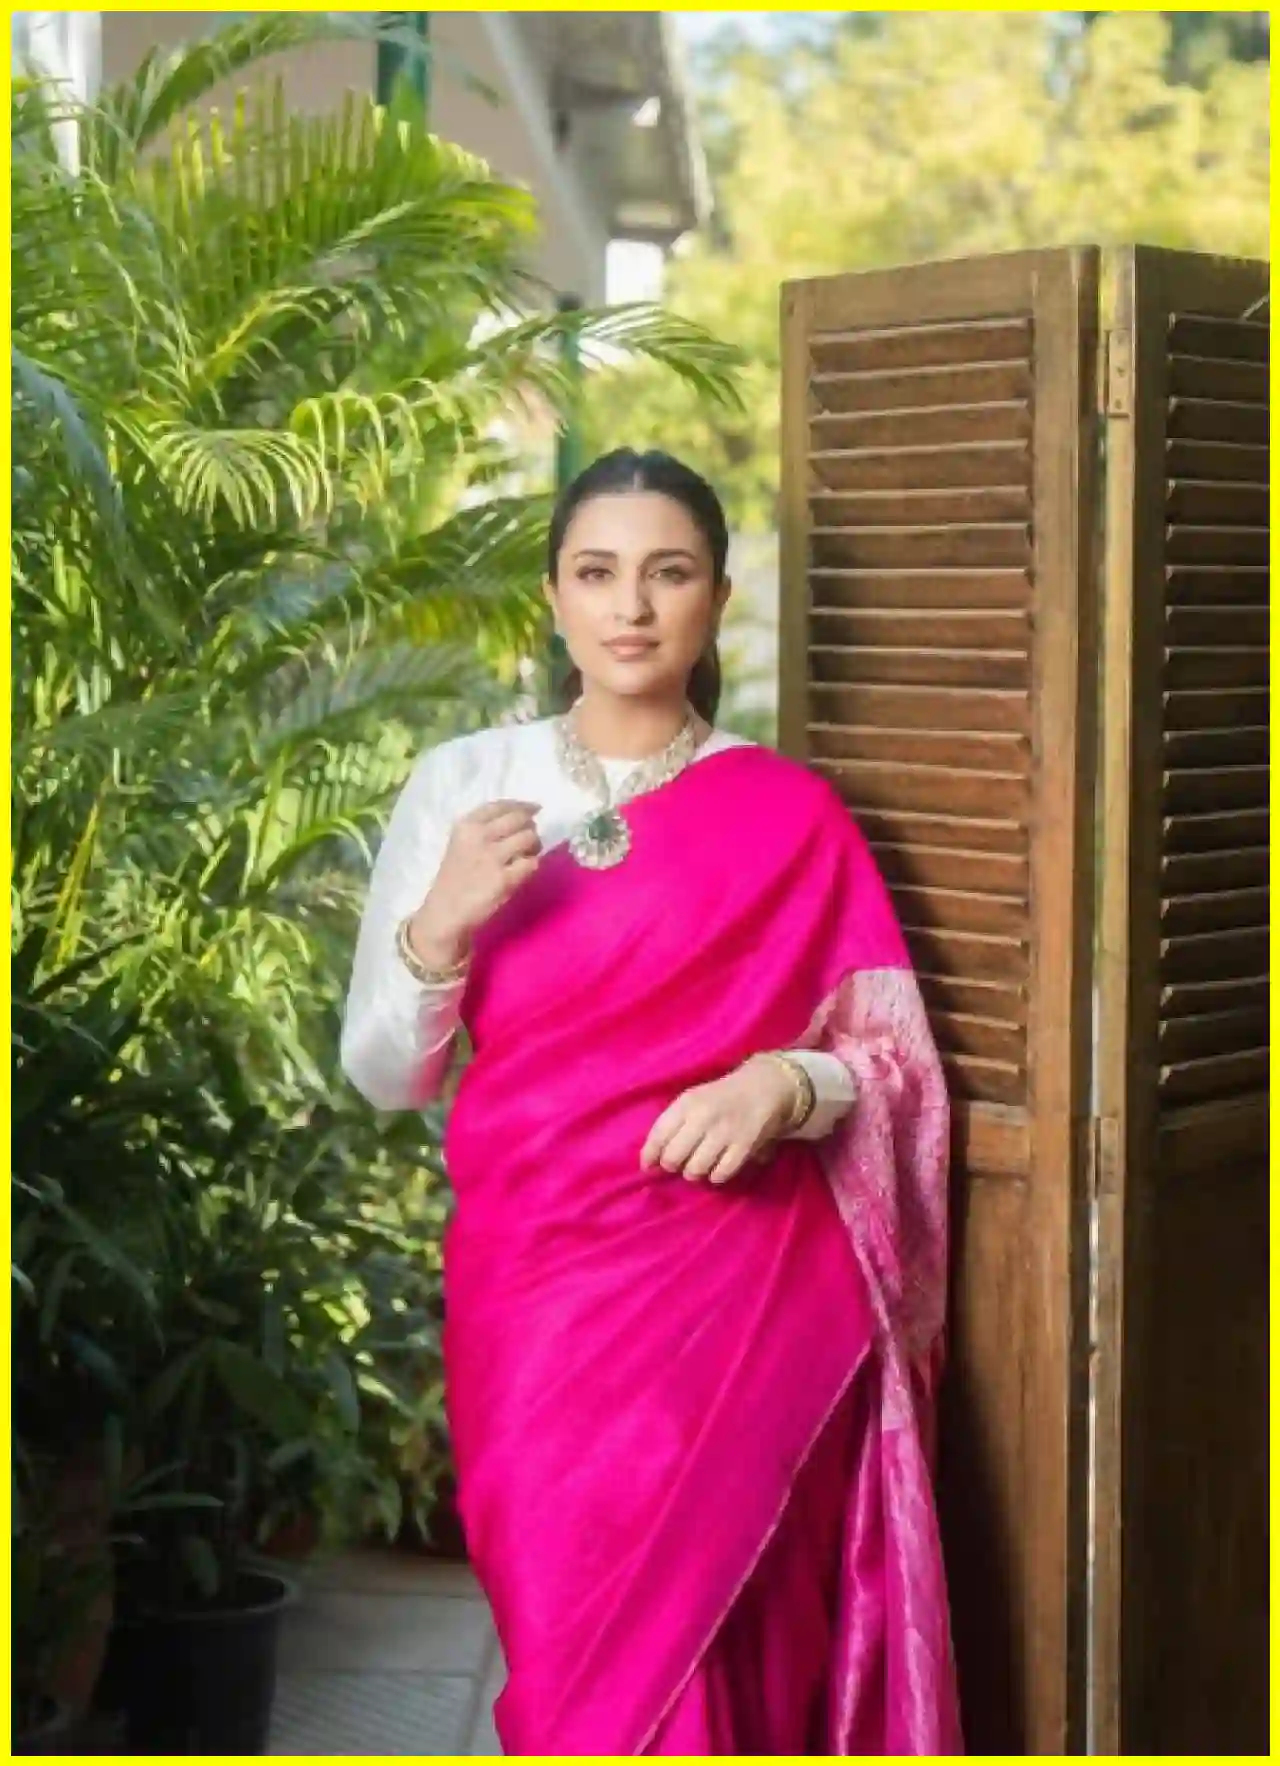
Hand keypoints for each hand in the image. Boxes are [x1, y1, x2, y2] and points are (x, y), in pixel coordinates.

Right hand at [408, 800, 541, 967]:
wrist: (445, 912)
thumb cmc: (455, 878)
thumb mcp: (461, 843)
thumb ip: (485, 828)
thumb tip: (523, 817)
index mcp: (466, 825)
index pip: (502, 805)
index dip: (522, 806)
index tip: (533, 809)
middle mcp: (479, 836)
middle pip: (520, 818)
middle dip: (530, 826)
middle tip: (530, 838)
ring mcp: (492, 857)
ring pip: (530, 838)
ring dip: (534, 846)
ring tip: (528, 855)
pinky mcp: (504, 879)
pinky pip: (532, 863)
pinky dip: (531, 866)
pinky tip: (523, 872)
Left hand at [641, 1055, 796, 1184]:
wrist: (763, 1087)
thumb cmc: (720, 1097)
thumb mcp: (691, 1100)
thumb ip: (670, 1126)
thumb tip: (648, 1161)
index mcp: (686, 1103)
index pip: (658, 1135)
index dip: (649, 1156)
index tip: (648, 1166)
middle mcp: (702, 1117)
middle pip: (673, 1158)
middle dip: (672, 1165)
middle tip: (679, 1163)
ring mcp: (724, 1132)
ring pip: (695, 1170)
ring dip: (693, 1172)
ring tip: (699, 1165)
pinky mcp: (743, 1146)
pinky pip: (720, 1174)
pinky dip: (716, 1176)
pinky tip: (717, 1168)